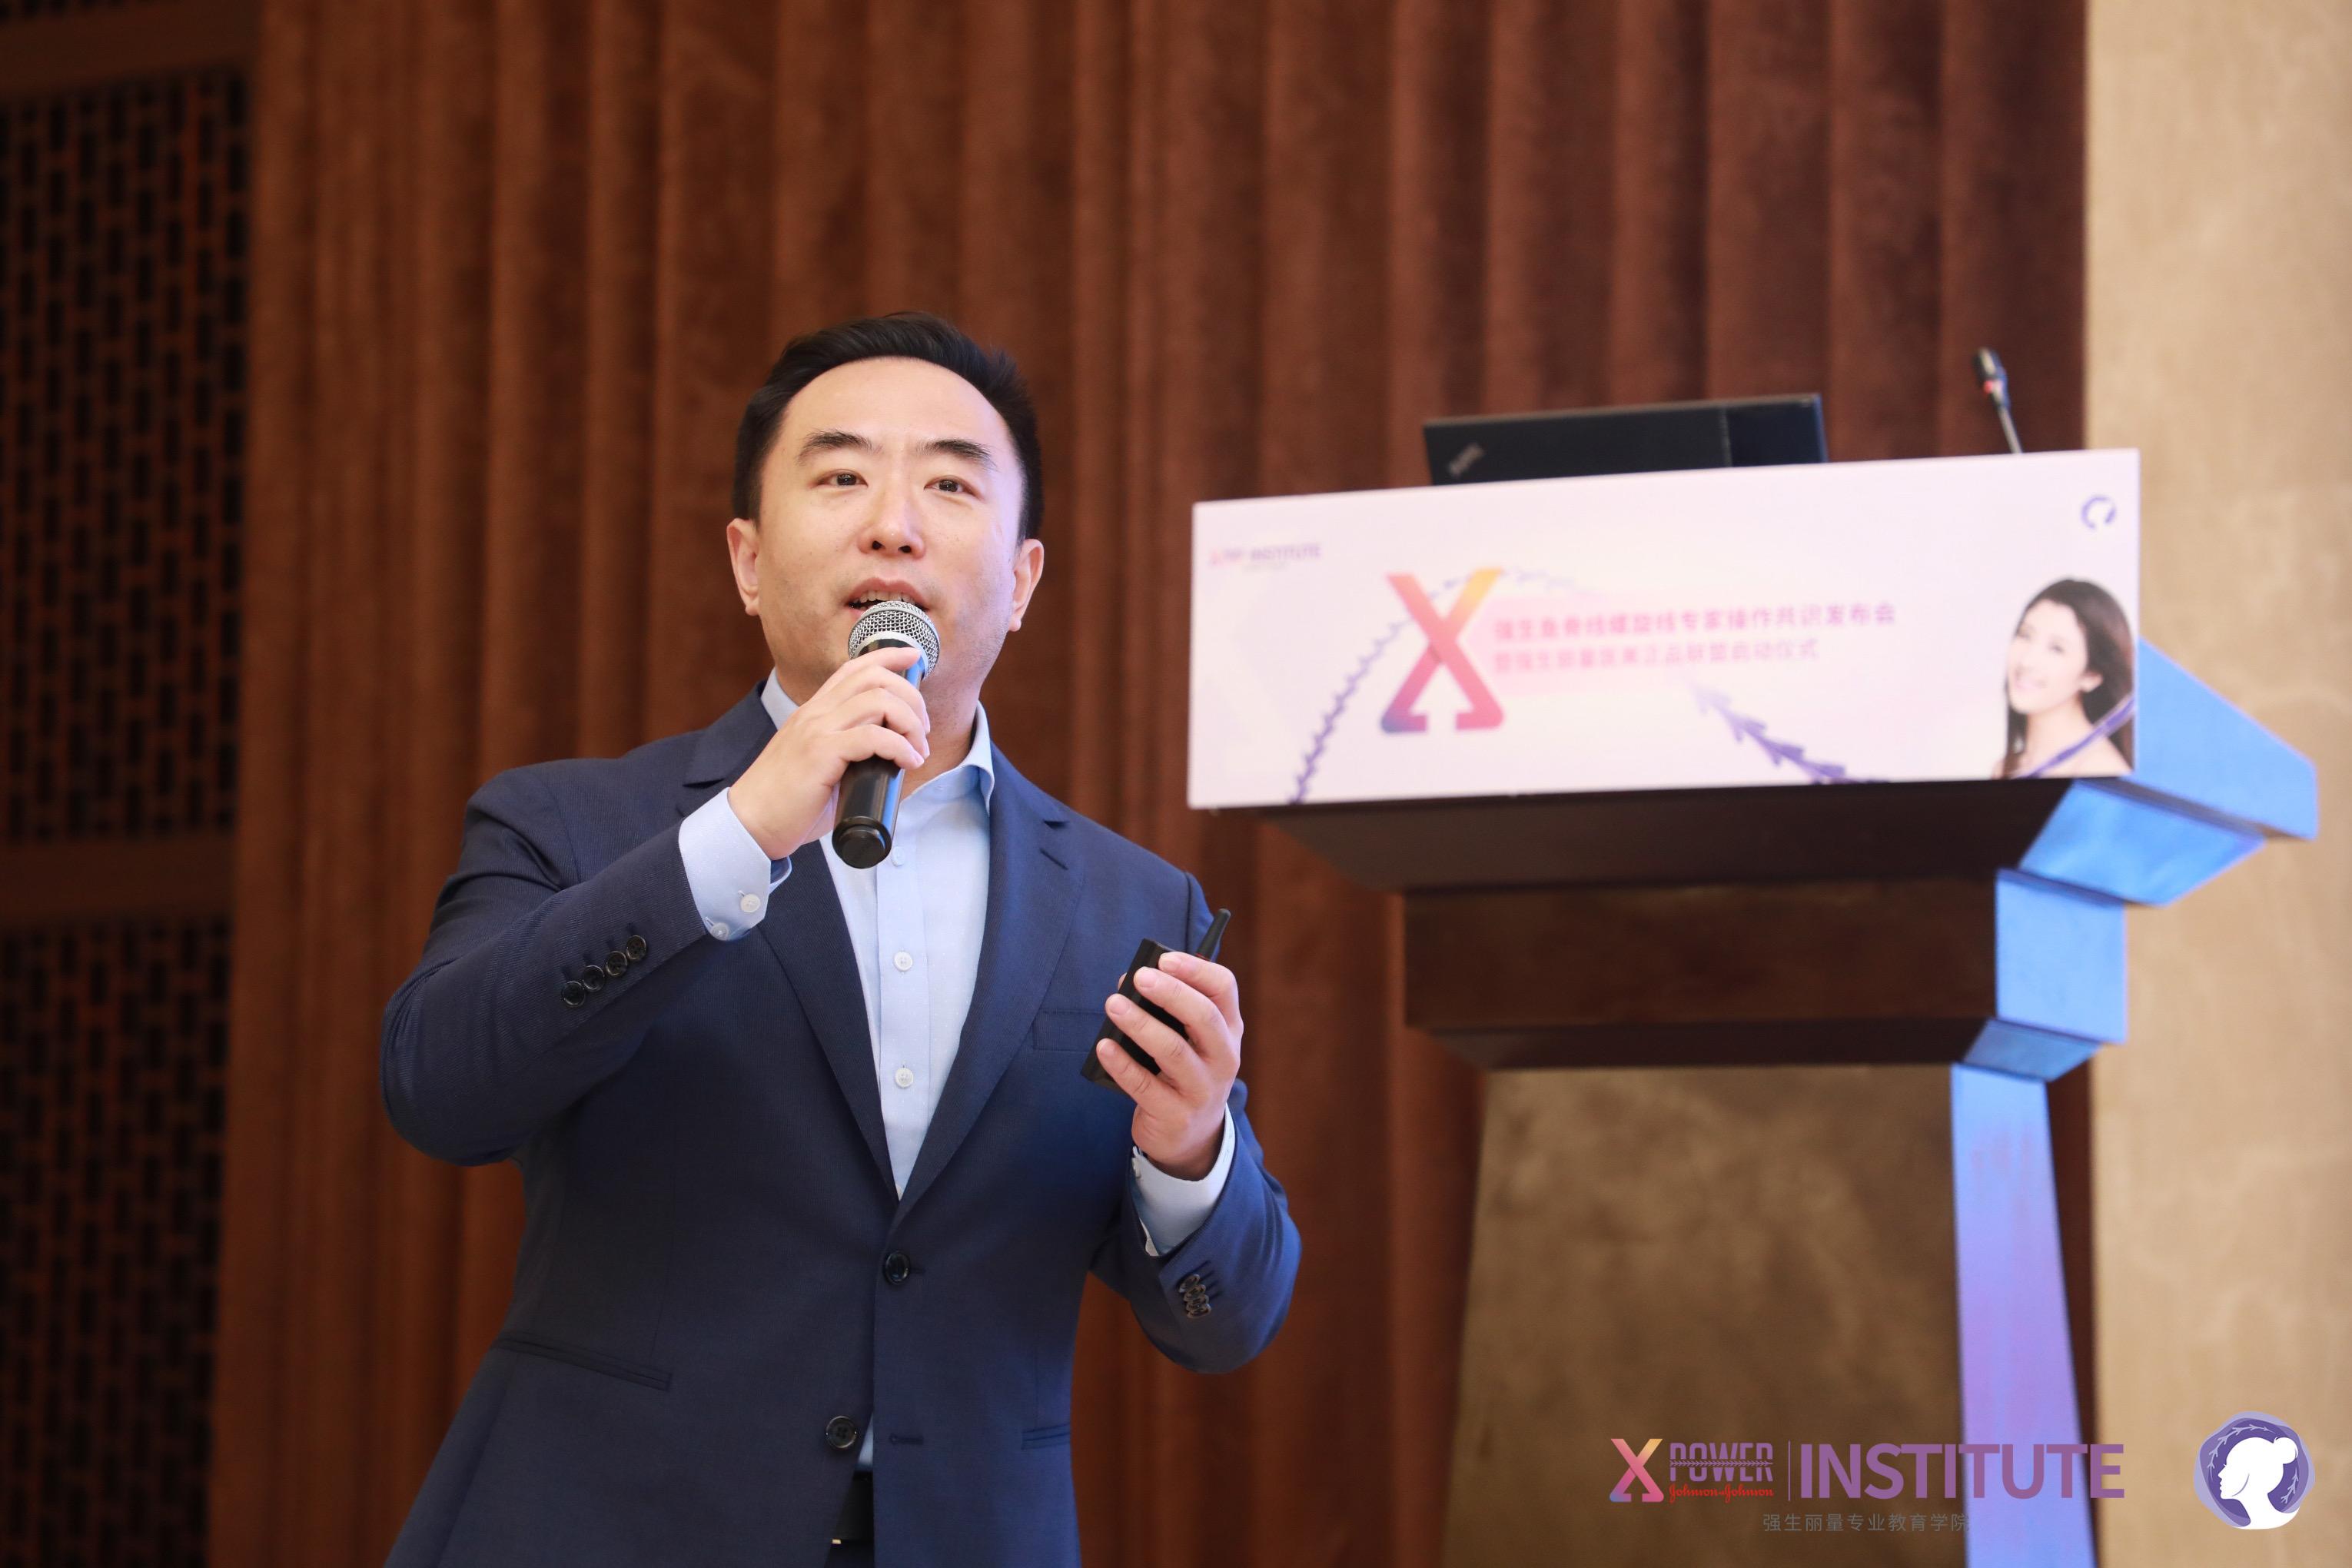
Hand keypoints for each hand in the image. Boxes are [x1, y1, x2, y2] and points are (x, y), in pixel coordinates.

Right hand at [727, 646, 929, 858]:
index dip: (888, 657)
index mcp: (815, 711)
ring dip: (910, 721)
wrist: (752, 822)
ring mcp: (817, 730)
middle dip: (911, 697)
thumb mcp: (821, 764)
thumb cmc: (789, 803)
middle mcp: (815, 712)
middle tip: (923, 729)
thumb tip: (891, 760)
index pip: (854, 668)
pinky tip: (909, 762)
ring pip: (878, 701)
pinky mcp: (820, 753)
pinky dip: (900, 747)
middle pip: (874, 678)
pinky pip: (872, 737)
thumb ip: (848, 752)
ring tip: (919, 749)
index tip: (915, 658)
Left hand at [1094, 950, 1242, 1179]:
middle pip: (1203, 1017)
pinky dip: (1122, 1064)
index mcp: (1228, 1029)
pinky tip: (1104, 1046)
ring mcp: (1202, 1089)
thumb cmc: (1184, 1071)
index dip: (1196, 970)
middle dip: (1170, 993)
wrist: (1191, 1136)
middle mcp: (1223, 1057)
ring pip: (1173, 1051)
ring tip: (1113, 1005)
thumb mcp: (1191, 1040)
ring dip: (1140, 1024)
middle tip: (1139, 977)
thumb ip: (1169, 1010)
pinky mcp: (1176, 1115)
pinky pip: (1145, 1086)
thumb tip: (1130, 982)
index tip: (1165, 959)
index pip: (1224, 989)